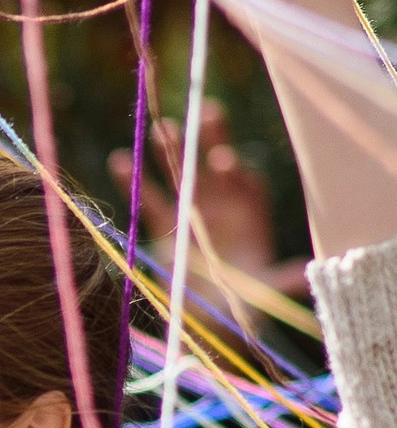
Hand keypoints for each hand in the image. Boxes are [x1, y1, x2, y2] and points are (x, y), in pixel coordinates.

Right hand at [113, 118, 287, 297]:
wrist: (210, 314)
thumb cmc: (244, 298)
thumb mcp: (265, 289)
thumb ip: (282, 278)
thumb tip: (305, 274)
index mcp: (250, 212)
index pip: (245, 182)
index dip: (235, 171)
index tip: (225, 162)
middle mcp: (223, 203)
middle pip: (217, 163)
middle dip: (213, 139)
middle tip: (207, 113)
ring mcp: (192, 210)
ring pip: (182, 173)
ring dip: (172, 150)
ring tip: (161, 128)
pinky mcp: (165, 224)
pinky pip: (147, 198)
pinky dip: (133, 180)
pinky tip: (120, 161)